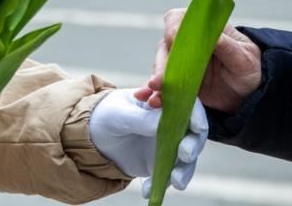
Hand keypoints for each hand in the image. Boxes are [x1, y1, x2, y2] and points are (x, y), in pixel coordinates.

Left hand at [88, 89, 207, 195]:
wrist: (94, 138)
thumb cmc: (108, 115)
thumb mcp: (121, 114)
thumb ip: (141, 119)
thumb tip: (164, 123)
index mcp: (166, 101)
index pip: (188, 105)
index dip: (196, 115)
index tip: (197, 127)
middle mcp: (173, 123)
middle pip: (193, 133)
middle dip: (193, 145)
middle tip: (185, 154)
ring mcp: (169, 144)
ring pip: (185, 159)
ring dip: (183, 170)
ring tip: (175, 182)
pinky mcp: (160, 163)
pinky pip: (168, 175)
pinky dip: (161, 184)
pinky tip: (147, 191)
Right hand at [134, 8, 262, 114]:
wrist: (251, 93)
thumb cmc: (249, 67)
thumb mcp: (243, 57)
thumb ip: (227, 46)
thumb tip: (212, 37)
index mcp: (202, 28)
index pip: (178, 20)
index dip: (173, 30)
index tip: (173, 43)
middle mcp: (187, 43)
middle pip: (165, 47)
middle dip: (161, 65)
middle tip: (159, 82)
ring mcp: (181, 64)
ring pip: (161, 68)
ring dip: (156, 82)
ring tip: (154, 98)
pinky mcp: (179, 83)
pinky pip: (163, 86)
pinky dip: (154, 94)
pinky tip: (149, 101)